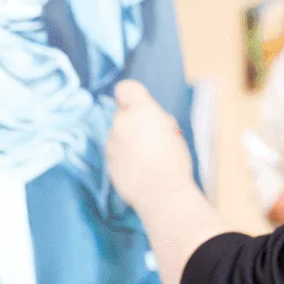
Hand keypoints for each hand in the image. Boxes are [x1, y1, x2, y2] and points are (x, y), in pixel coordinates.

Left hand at [106, 80, 193, 209]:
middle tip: (152, 140)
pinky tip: (140, 171)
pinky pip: (116, 154)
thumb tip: (153, 122)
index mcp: (141, 111)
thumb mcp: (175, 133)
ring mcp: (112, 144)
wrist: (162, 194)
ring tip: (147, 160)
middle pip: (123, 115)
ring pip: (118, 136)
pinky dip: (124, 159)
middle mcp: (121, 123)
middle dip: (134, 124)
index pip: (126, 89)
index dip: (132, 96)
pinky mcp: (108, 162)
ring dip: (128, 142)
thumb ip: (158, 121)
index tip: (139, 105)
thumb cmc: (174, 163)